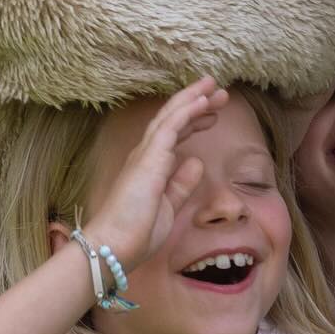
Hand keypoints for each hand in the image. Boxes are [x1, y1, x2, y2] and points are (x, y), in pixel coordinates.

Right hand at [79, 76, 226, 269]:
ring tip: (216, 88)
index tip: (212, 114)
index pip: (174, 135)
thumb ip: (181, 184)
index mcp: (150, 166)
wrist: (115, 245)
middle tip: (219, 92)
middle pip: (174, 119)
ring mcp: (146, 154)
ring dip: (194, 99)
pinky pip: (170, 127)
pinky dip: (186, 111)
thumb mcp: (169, 206)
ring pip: (172, 116)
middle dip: (196, 103)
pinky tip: (202, 101)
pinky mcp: (148, 158)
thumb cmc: (136, 232)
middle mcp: (146, 154)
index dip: (194, 121)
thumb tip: (195, 162)